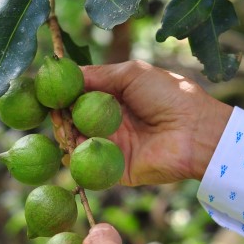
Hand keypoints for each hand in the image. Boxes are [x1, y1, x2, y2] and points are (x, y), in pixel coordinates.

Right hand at [65, 60, 232, 184]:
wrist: (195, 131)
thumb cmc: (169, 96)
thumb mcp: (132, 74)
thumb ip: (99, 75)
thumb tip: (67, 73)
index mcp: (116, 98)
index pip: (80, 96)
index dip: (64, 95)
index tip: (48, 92)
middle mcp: (111, 122)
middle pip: (74, 120)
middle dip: (61, 116)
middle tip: (55, 113)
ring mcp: (112, 146)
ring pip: (77, 142)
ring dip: (66, 135)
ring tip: (64, 128)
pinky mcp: (115, 170)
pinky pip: (89, 166)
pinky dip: (76, 158)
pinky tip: (69, 148)